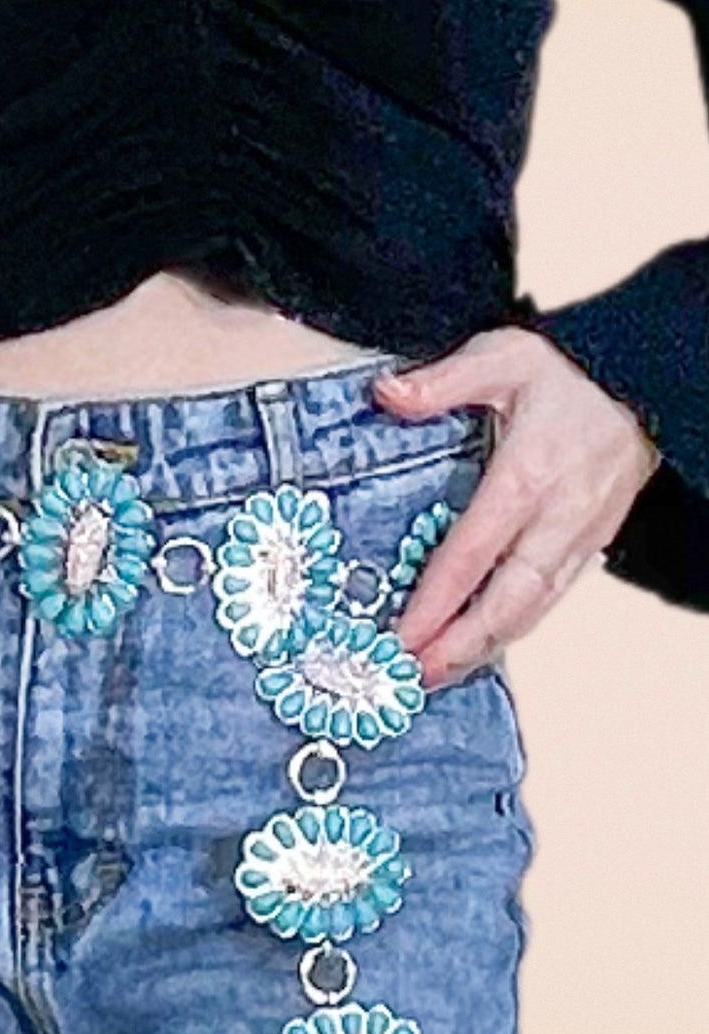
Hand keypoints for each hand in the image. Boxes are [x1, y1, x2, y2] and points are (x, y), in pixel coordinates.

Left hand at [371, 326, 661, 688]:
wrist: (646, 379)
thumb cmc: (571, 371)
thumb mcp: (504, 356)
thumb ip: (443, 380)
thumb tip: (387, 395)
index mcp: (528, 475)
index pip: (472, 554)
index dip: (436, 602)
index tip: (402, 637)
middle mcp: (559, 517)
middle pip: (507, 600)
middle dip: (461, 646)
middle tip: (415, 676)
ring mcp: (581, 536)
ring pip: (533, 609)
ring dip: (486, 647)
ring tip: (440, 673)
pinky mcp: (593, 544)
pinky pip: (551, 597)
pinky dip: (514, 627)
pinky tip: (481, 645)